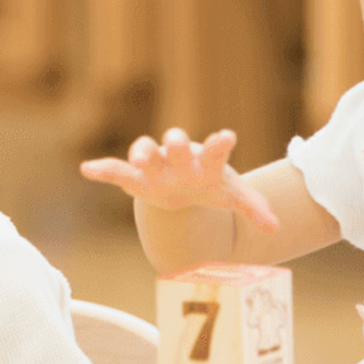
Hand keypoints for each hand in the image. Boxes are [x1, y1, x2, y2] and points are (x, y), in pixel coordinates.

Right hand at [80, 128, 279, 231]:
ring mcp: (155, 165)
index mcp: (205, 163)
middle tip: (175, 142)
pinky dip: (103, 169)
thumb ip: (253, 208)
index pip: (214, 152)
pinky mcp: (134, 177)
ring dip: (141, 153)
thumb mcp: (231, 196)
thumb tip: (274, 226)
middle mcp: (178, 159)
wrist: (182, 186)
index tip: (228, 137)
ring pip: (145, 152)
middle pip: (175, 146)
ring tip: (138, 158)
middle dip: (174, 143)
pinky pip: (116, 171)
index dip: (220, 145)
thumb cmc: (210, 186)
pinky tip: (88, 169)